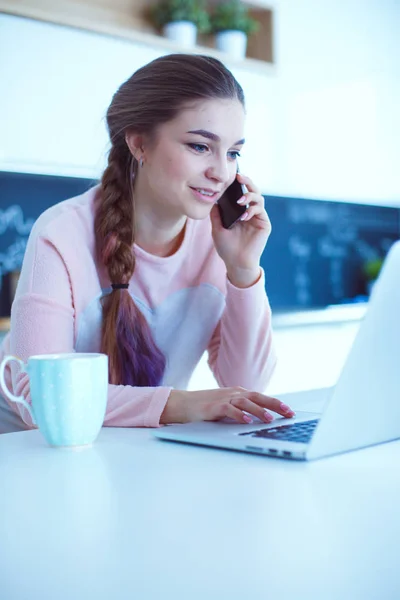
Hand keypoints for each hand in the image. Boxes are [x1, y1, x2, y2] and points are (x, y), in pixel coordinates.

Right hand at [160, 387, 294, 424]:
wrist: (182, 404)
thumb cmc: (206, 407)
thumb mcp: (228, 407)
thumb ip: (242, 410)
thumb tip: (261, 421)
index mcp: (238, 393)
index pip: (261, 397)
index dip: (276, 404)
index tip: (290, 412)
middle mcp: (234, 393)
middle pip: (258, 397)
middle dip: (274, 404)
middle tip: (288, 413)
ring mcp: (224, 398)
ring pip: (245, 402)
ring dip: (259, 410)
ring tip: (270, 419)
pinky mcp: (214, 406)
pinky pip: (229, 409)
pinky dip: (239, 414)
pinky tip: (247, 421)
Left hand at [210, 173, 270, 287]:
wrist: (235, 263)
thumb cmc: (226, 247)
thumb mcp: (217, 228)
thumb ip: (216, 213)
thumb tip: (213, 198)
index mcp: (240, 211)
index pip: (241, 193)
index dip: (238, 184)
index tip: (232, 176)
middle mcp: (250, 212)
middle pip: (253, 191)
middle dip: (247, 182)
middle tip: (239, 177)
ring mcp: (258, 217)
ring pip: (259, 198)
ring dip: (249, 196)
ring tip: (240, 201)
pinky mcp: (264, 224)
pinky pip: (260, 210)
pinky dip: (252, 210)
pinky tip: (243, 216)